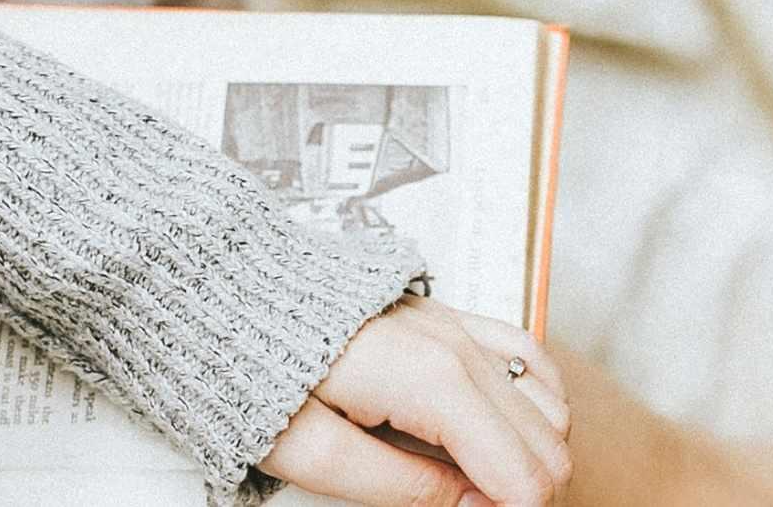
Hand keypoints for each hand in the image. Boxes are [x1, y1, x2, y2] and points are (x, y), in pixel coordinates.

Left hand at [261, 296, 571, 506]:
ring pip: (550, 401)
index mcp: (432, 381)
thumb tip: (473, 506)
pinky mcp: (450, 317)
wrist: (223, 288)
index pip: (523, 473)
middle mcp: (459, 346)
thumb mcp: (309, 452)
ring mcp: (458, 325)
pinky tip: (503, 432)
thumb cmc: (254, 366)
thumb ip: (400, 488)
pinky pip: (526, 356)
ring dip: (531, 450)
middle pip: (548, 442)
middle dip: (526, 489)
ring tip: (476, 480)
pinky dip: (534, 401)